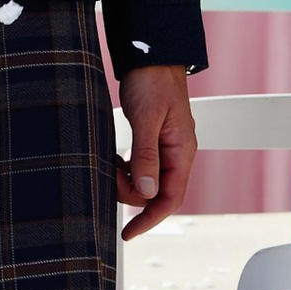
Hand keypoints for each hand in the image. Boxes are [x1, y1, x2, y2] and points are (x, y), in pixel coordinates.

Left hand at [116, 66, 195, 238]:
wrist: (151, 56)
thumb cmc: (152, 82)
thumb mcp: (147, 120)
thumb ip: (146, 156)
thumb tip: (146, 192)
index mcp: (182, 151)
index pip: (171, 198)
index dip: (150, 219)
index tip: (128, 232)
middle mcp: (177, 154)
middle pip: (157, 193)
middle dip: (132, 195)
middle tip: (108, 183)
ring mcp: (166, 148)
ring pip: (147, 181)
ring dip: (127, 181)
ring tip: (110, 167)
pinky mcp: (154, 141)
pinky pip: (142, 167)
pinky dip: (127, 169)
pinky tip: (115, 160)